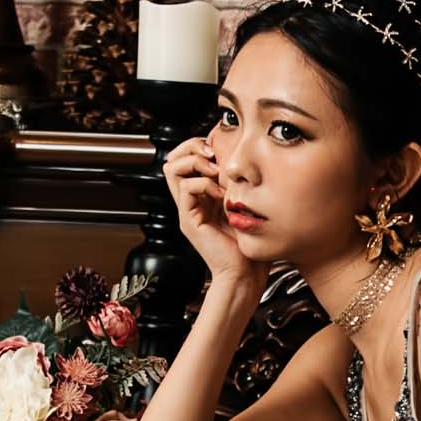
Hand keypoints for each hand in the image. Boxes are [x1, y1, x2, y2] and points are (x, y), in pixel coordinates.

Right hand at [161, 134, 253, 285]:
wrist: (245, 274)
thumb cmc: (249, 244)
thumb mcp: (245, 203)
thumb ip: (237, 183)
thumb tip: (240, 158)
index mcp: (203, 195)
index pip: (187, 157)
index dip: (200, 145)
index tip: (221, 150)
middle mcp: (191, 201)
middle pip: (173, 158)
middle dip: (192, 147)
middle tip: (213, 154)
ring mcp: (188, 210)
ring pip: (172, 168)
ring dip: (195, 162)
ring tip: (214, 171)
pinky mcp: (189, 220)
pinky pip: (185, 188)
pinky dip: (203, 183)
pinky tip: (220, 194)